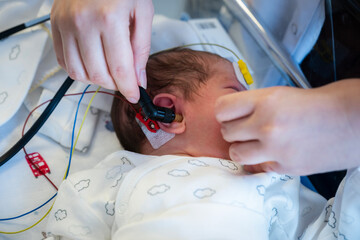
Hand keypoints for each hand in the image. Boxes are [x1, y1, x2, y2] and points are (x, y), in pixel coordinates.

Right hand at [51, 0, 153, 102]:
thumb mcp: (142, 12)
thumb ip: (141, 48)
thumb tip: (138, 78)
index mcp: (110, 19)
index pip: (120, 69)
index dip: (129, 88)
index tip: (134, 95)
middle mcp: (83, 23)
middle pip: (98, 75)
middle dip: (115, 84)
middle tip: (124, 80)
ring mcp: (65, 25)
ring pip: (78, 73)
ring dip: (97, 79)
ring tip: (109, 70)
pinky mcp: (55, 26)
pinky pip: (64, 62)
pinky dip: (79, 70)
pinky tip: (92, 62)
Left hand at [215, 81, 359, 174]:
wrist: (351, 121)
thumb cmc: (318, 104)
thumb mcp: (280, 94)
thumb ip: (254, 105)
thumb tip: (231, 116)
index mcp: (265, 101)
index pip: (221, 109)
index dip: (225, 112)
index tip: (230, 115)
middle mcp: (266, 125)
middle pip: (226, 132)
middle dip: (235, 130)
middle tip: (246, 128)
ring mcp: (275, 149)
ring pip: (235, 153)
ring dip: (242, 148)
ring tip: (255, 143)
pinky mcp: (285, 167)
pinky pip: (258, 166)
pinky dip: (263, 160)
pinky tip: (277, 151)